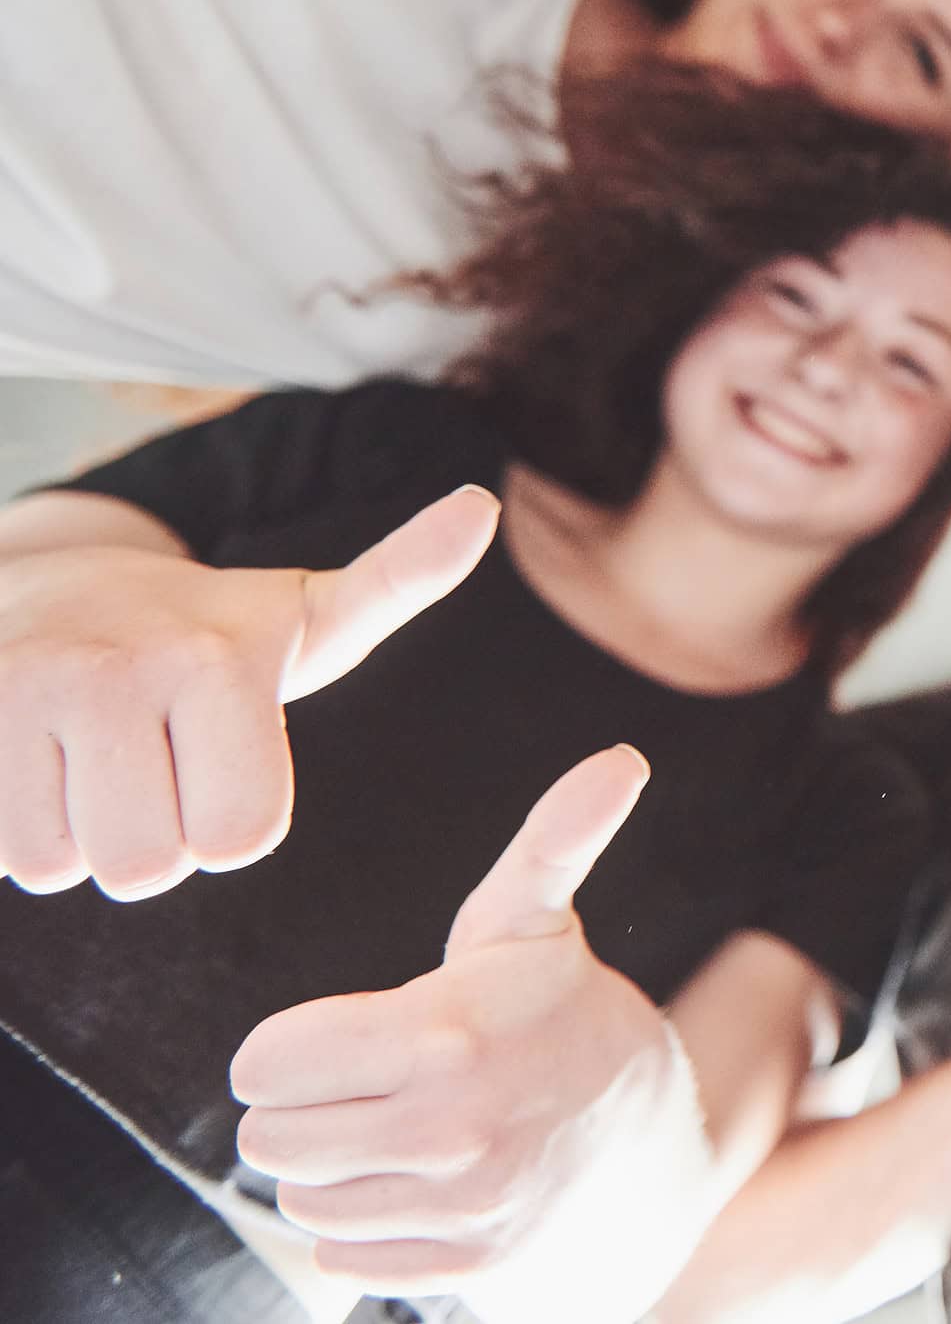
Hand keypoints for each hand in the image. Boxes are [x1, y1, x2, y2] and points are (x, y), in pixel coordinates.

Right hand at [0, 487, 497, 897]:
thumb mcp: (308, 611)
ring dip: (77, 838)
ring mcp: (19, 693)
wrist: (46, 582)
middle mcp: (115, 669)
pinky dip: (14, 832)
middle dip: (152, 838)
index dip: (231, 824)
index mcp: (219, 657)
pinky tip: (32, 765)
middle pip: (150, 865)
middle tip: (150, 764)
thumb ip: (400, 578)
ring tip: (91, 761)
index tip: (220, 756)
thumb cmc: (203, 627)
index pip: (240, 836)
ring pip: (63, 867)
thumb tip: (481, 505)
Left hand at [232, 747, 711, 1322]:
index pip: (263, 1064)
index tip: (340, 1036)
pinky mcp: (465, 1267)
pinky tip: (422, 1186)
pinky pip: (340, 1258)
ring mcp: (461, 1206)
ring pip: (299, 1201)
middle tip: (366, 1084)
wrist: (653, 1143)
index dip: (289, 1045)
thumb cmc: (561, 1013)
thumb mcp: (536, 923)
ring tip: (399, 1132)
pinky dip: (366, 1228)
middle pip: (268, 1138)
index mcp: (445, 1034)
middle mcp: (450, 1128)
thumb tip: (623, 758)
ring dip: (334, 1169)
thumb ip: (554, 839)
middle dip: (302, 1108)